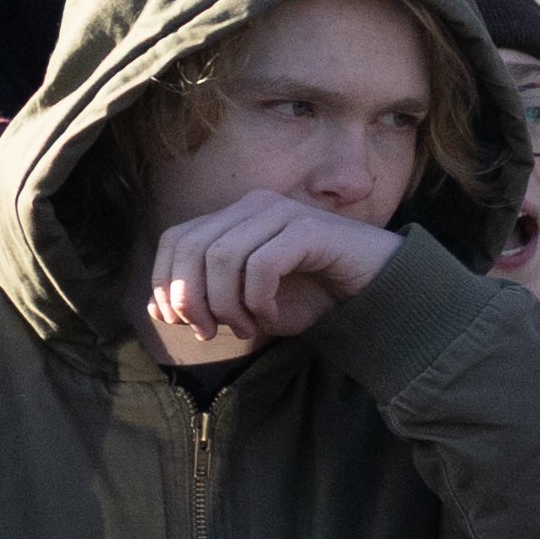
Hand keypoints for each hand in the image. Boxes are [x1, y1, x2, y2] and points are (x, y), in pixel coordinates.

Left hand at [142, 192, 402, 362]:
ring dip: (226, 304)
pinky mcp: (308, 230)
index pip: (177, 238)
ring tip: (247, 328)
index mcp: (237, 216)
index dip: (164, 280)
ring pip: (222, 257)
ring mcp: (282, 213)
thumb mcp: (252, 304)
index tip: (176, 321)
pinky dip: (258, 299)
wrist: (381, 292)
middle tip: (208, 332)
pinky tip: (270, 317)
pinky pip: (261, 265)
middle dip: (190, 297)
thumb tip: (158, 311)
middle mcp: (255, 206)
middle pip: (192, 246)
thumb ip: (210, 302)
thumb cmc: (317, 297)